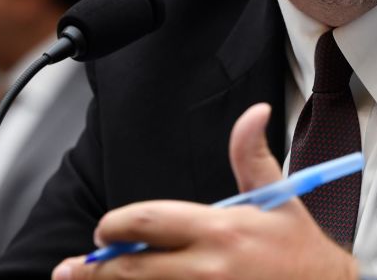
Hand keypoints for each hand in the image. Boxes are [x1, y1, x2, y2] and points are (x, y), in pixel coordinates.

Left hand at [52, 103, 357, 279]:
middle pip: (132, 268)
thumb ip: (251, 154)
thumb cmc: (299, 251)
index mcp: (220, 230)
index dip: (114, 227)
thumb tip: (253, 112)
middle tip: (77, 267)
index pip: (147, 223)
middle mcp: (208, 268)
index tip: (104, 230)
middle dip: (97, 267)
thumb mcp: (278, 198)